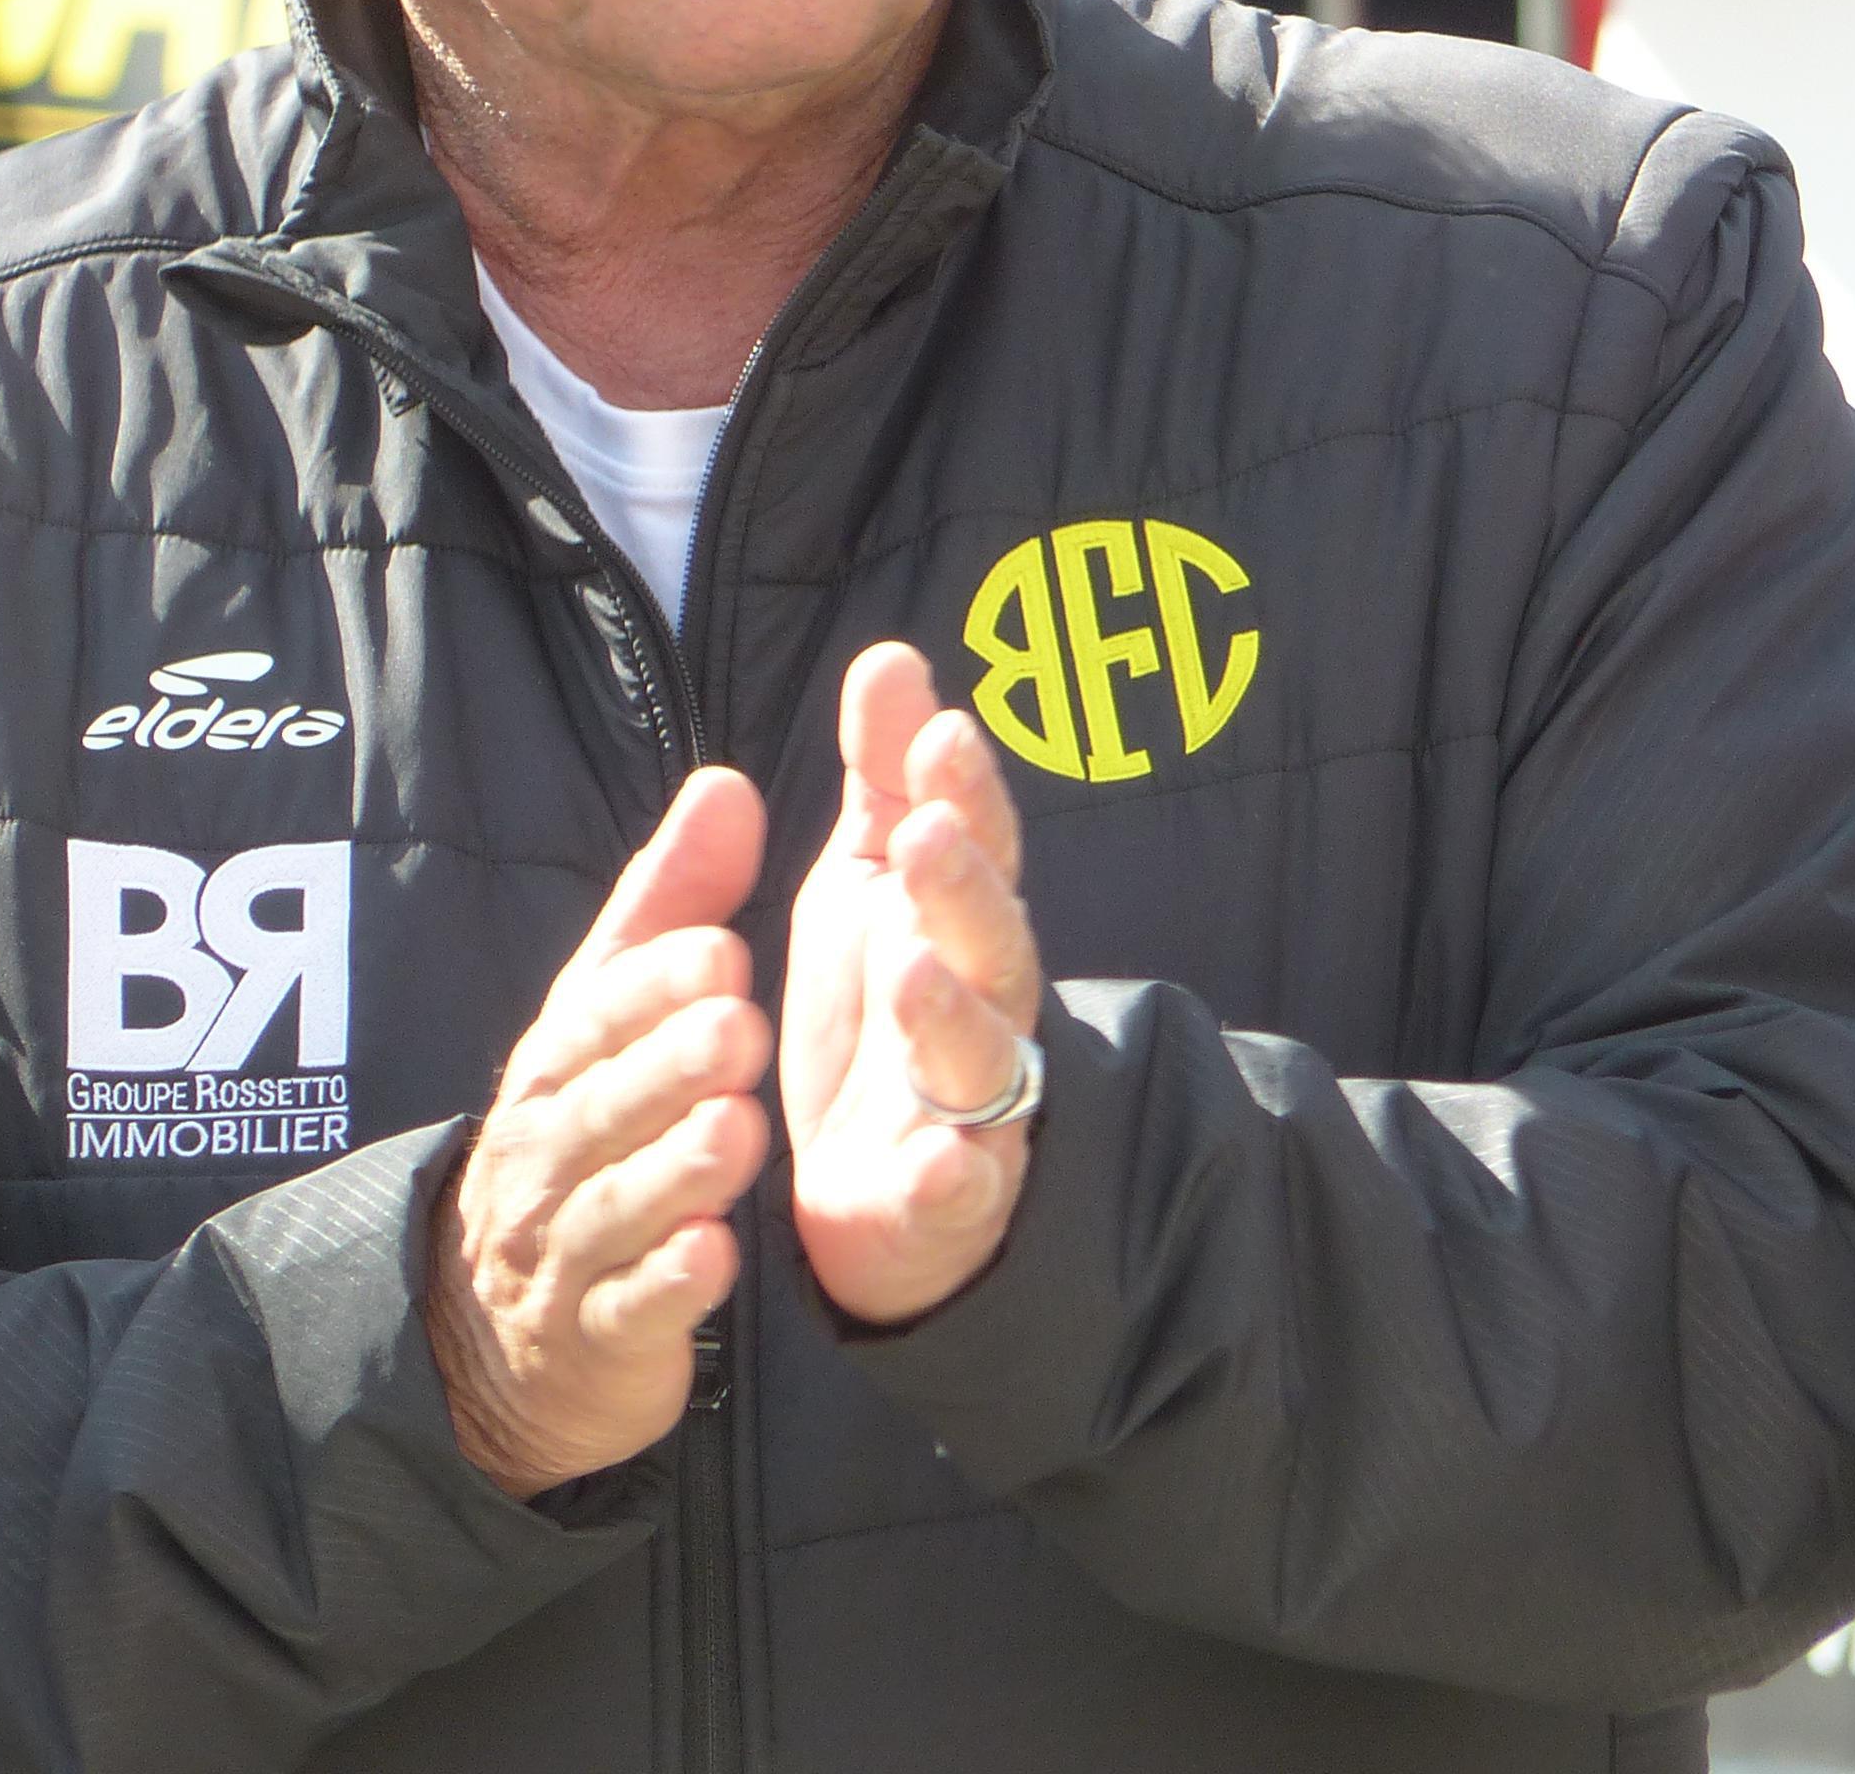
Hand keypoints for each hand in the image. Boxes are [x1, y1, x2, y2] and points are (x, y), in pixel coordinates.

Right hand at [431, 764, 772, 1499]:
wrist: (499, 1332)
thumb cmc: (582, 1135)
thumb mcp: (609, 1015)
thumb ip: (671, 904)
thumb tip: (727, 782)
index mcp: (559, 1066)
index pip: (596, 1016)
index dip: (654, 985)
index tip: (723, 947)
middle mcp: (552, 1149)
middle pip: (605, 1104)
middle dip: (669, 1065)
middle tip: (740, 1026)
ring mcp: (567, 1247)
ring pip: (619, 1204)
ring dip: (677, 1169)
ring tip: (740, 1129)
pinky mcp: (599, 1334)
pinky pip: (631, 1308)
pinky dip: (669, 1285)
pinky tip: (716, 1259)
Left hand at [783, 642, 1046, 1328]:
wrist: (878, 1187)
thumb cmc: (881, 1010)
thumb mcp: (864, 884)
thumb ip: (884, 780)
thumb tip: (893, 656)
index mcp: (954, 925)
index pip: (976, 848)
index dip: (964, 793)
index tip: (939, 732)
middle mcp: (983, 1007)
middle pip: (989, 941)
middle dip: (963, 887)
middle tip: (929, 833)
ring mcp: (975, 1105)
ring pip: (983, 1056)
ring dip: (954, 1014)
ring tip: (913, 969)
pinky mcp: (948, 1198)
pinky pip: (962, 1187)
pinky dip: (958, 1176)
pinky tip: (942, 1162)